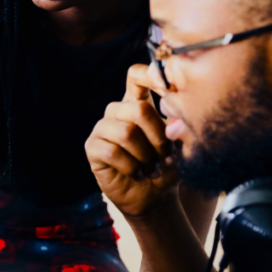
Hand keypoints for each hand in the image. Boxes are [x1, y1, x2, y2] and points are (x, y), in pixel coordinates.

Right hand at [85, 64, 177, 216]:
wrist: (153, 197)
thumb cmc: (166, 167)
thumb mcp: (178, 146)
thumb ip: (176, 128)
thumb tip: (173, 120)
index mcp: (137, 103)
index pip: (136, 76)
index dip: (149, 75)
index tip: (167, 89)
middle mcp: (117, 111)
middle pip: (138, 108)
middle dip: (158, 136)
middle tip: (164, 155)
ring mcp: (102, 128)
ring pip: (126, 132)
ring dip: (145, 155)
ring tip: (151, 167)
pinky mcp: (93, 147)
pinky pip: (112, 151)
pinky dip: (131, 167)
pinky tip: (136, 173)